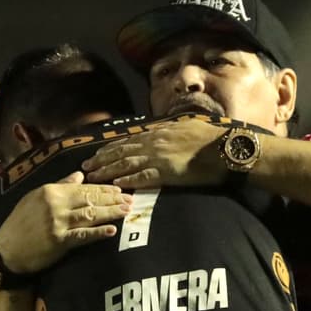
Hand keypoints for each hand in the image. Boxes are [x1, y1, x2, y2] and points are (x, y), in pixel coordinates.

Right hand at [0, 171, 131, 273]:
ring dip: (111, 212)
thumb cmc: (19, 224)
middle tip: (130, 199)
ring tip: (127, 211)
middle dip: (112, 198)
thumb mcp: (35, 198)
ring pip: (90, 214)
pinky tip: (112, 230)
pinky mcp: (59, 241)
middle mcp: (55, 204)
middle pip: (90, 199)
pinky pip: (82, 235)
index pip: (82, 187)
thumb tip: (79, 175)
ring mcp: (57, 222)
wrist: (6, 252)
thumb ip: (59, 185)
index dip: (103, 188)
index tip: (119, 189)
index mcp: (50, 191)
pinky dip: (98, 232)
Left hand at [81, 119, 225, 187]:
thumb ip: (169, 129)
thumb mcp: (186, 126)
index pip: (128, 140)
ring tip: (92, 177)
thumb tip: (160, 130)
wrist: (226, 146)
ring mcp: (159, 157)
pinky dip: (128, 180)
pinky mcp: (167, 172)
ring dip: (107, 170)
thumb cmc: (210, 137)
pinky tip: (116, 184)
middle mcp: (154, 142)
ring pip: (126, 164)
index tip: (96, 153)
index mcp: (159, 132)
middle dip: (101, 159)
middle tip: (85, 167)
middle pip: (121, 152)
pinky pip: (143, 177)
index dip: (110, 148)